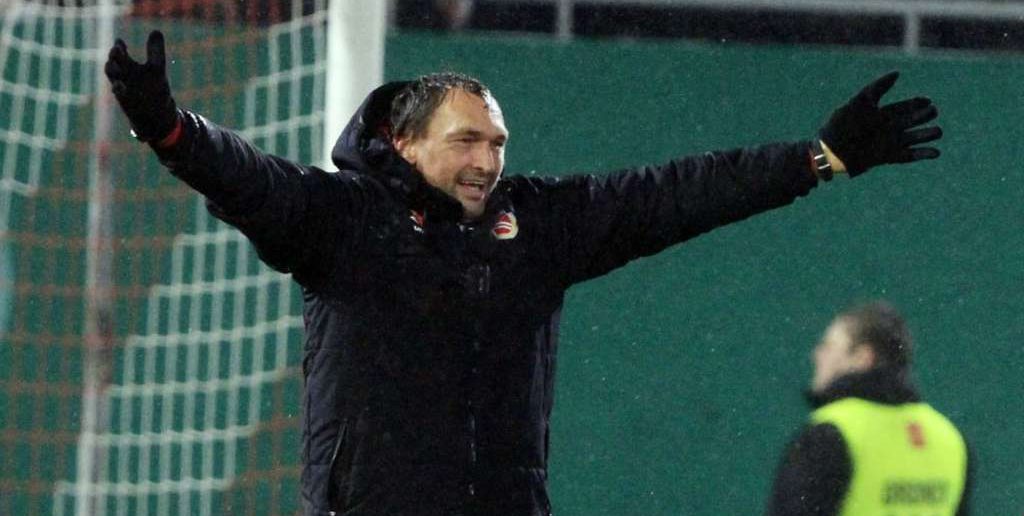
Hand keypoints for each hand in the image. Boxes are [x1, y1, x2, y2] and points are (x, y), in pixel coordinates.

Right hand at [104, 30, 178, 142]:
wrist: (157, 116)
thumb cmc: (155, 90)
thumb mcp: (157, 68)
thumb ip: (155, 51)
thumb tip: (156, 31)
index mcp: (129, 67)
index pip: (120, 54)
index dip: (118, 47)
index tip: (120, 42)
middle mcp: (123, 77)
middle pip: (113, 63)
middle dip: (114, 57)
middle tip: (116, 50)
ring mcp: (123, 89)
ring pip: (113, 78)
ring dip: (112, 71)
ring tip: (113, 64)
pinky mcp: (127, 102)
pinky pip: (119, 95)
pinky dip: (118, 89)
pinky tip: (119, 86)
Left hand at [819, 71, 941, 176]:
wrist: (830, 151)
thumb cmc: (841, 124)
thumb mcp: (859, 102)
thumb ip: (878, 87)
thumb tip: (898, 73)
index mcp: (879, 114)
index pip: (903, 107)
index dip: (916, 103)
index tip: (928, 100)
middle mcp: (886, 128)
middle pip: (911, 121)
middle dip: (924, 116)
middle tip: (933, 111)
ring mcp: (888, 143)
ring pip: (913, 137)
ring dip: (927, 135)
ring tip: (939, 131)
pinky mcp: (887, 157)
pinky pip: (909, 156)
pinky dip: (923, 154)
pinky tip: (936, 152)